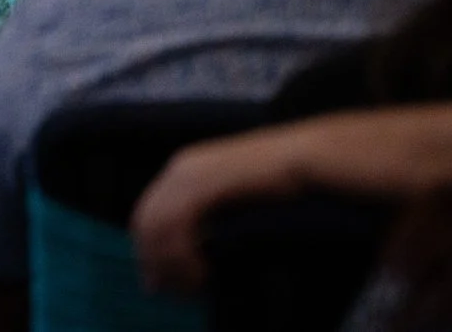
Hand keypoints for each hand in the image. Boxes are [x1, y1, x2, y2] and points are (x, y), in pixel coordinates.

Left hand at [131, 132, 310, 294]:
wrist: (306, 158)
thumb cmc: (280, 186)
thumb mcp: (234, 205)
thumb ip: (210, 224)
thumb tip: (194, 255)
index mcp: (184, 171)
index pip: (145, 216)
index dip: (149, 252)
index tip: (159, 283)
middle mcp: (180, 169)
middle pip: (145, 222)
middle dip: (156, 262)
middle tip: (176, 292)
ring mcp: (190, 173)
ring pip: (158, 227)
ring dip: (172, 264)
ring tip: (196, 286)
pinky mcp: (205, 181)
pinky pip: (178, 223)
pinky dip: (184, 255)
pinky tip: (204, 274)